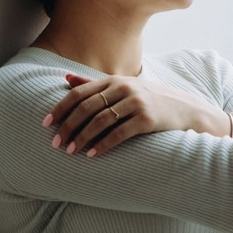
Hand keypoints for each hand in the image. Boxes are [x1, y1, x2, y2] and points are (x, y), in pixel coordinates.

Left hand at [43, 74, 222, 156]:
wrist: (187, 109)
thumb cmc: (150, 100)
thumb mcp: (123, 87)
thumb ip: (94, 83)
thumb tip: (65, 78)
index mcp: (114, 80)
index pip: (80, 93)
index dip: (60, 108)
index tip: (46, 123)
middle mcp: (124, 88)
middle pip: (87, 107)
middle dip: (68, 126)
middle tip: (55, 143)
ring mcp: (136, 103)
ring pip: (100, 121)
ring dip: (82, 138)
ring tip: (70, 151)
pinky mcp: (147, 120)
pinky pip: (119, 133)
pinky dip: (103, 144)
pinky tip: (92, 154)